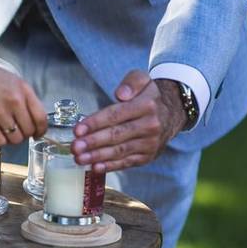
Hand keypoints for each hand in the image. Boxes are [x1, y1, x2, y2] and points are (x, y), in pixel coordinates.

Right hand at [0, 51, 47, 146]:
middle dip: (23, 136)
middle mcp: (14, 101)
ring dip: (10, 140)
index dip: (40, 131)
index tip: (37, 135)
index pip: (41, 118)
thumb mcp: (11, 80)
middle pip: (28, 131)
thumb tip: (28, 119)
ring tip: (2, 133)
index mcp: (23, 90)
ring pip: (15, 139)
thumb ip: (22, 98)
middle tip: (15, 133)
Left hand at [72, 71, 186, 172]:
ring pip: (120, 151)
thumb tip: (121, 94)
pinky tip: (95, 167)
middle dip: (93, 142)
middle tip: (75, 147)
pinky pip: (126, 162)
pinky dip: (110, 166)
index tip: (78, 129)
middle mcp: (150, 125)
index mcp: (146, 105)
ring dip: (97, 156)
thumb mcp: (143, 80)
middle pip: (116, 135)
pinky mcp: (147, 156)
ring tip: (79, 158)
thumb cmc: (148, 98)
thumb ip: (131, 82)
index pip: (116, 115)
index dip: (95, 123)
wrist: (171, 116)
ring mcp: (149, 143)